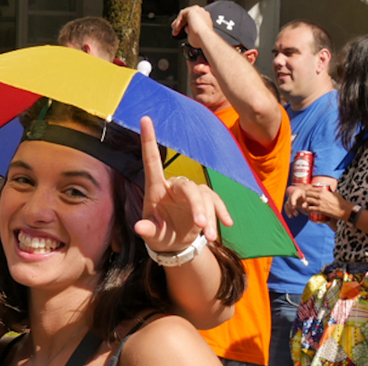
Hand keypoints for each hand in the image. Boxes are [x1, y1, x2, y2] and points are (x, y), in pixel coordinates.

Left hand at [134, 116, 232, 250]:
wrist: (174, 244)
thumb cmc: (159, 234)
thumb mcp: (152, 235)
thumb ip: (147, 230)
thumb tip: (140, 227)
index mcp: (156, 189)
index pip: (152, 161)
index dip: (149, 140)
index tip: (144, 119)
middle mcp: (174, 187)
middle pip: (189, 188)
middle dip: (197, 206)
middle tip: (200, 225)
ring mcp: (191, 193)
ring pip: (205, 197)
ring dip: (209, 216)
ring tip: (209, 238)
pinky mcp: (205, 201)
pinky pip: (216, 202)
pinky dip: (221, 213)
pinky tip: (227, 224)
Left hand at [171, 5, 213, 45]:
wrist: (204, 38)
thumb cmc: (201, 40)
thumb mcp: (193, 36)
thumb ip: (190, 31)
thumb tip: (186, 29)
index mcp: (204, 20)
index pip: (192, 20)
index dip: (184, 26)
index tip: (178, 33)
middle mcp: (202, 14)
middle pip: (188, 17)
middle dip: (180, 24)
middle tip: (175, 32)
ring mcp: (198, 11)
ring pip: (185, 15)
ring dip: (178, 22)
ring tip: (175, 30)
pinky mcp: (193, 10)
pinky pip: (182, 13)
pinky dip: (178, 20)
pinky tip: (177, 27)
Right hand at [284, 185, 308, 217]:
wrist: (309, 199)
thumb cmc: (310, 199)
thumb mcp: (309, 201)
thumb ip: (306, 203)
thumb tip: (303, 207)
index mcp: (297, 192)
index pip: (293, 196)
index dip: (293, 202)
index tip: (294, 208)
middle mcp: (292, 195)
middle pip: (289, 201)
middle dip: (292, 208)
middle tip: (297, 214)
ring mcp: (290, 199)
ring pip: (287, 205)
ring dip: (290, 211)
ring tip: (295, 216)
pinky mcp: (289, 204)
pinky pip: (287, 208)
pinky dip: (288, 212)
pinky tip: (291, 217)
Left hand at [303, 185, 346, 222]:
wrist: (342, 210)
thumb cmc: (340, 201)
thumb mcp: (334, 193)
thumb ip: (328, 192)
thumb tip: (326, 191)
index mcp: (323, 191)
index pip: (312, 188)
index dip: (309, 190)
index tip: (308, 193)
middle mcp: (320, 195)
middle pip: (308, 193)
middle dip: (306, 195)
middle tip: (306, 198)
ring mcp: (319, 202)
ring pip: (308, 200)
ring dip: (307, 202)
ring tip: (308, 203)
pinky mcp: (319, 209)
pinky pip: (310, 208)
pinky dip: (308, 208)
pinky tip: (309, 209)